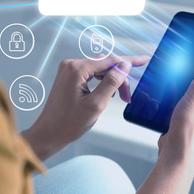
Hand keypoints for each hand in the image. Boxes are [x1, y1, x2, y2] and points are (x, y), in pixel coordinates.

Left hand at [22, 55, 148, 159]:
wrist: (48, 134)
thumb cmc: (68, 123)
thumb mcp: (96, 104)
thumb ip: (112, 82)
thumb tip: (124, 65)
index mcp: (77, 69)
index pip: (110, 61)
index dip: (129, 61)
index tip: (145, 59)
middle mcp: (71, 65)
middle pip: (105, 64)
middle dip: (119, 78)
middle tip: (128, 96)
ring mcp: (69, 70)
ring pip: (99, 69)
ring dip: (111, 81)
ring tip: (119, 97)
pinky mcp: (69, 77)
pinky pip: (91, 74)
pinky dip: (102, 82)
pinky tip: (107, 93)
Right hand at [135, 45, 193, 193]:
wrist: (176, 149)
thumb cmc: (190, 124)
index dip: (193, 64)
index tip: (182, 58)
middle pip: (192, 80)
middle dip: (181, 77)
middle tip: (172, 75)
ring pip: (182, 90)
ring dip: (173, 88)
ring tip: (167, 89)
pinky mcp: (183, 116)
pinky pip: (175, 101)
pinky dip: (168, 98)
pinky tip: (162, 98)